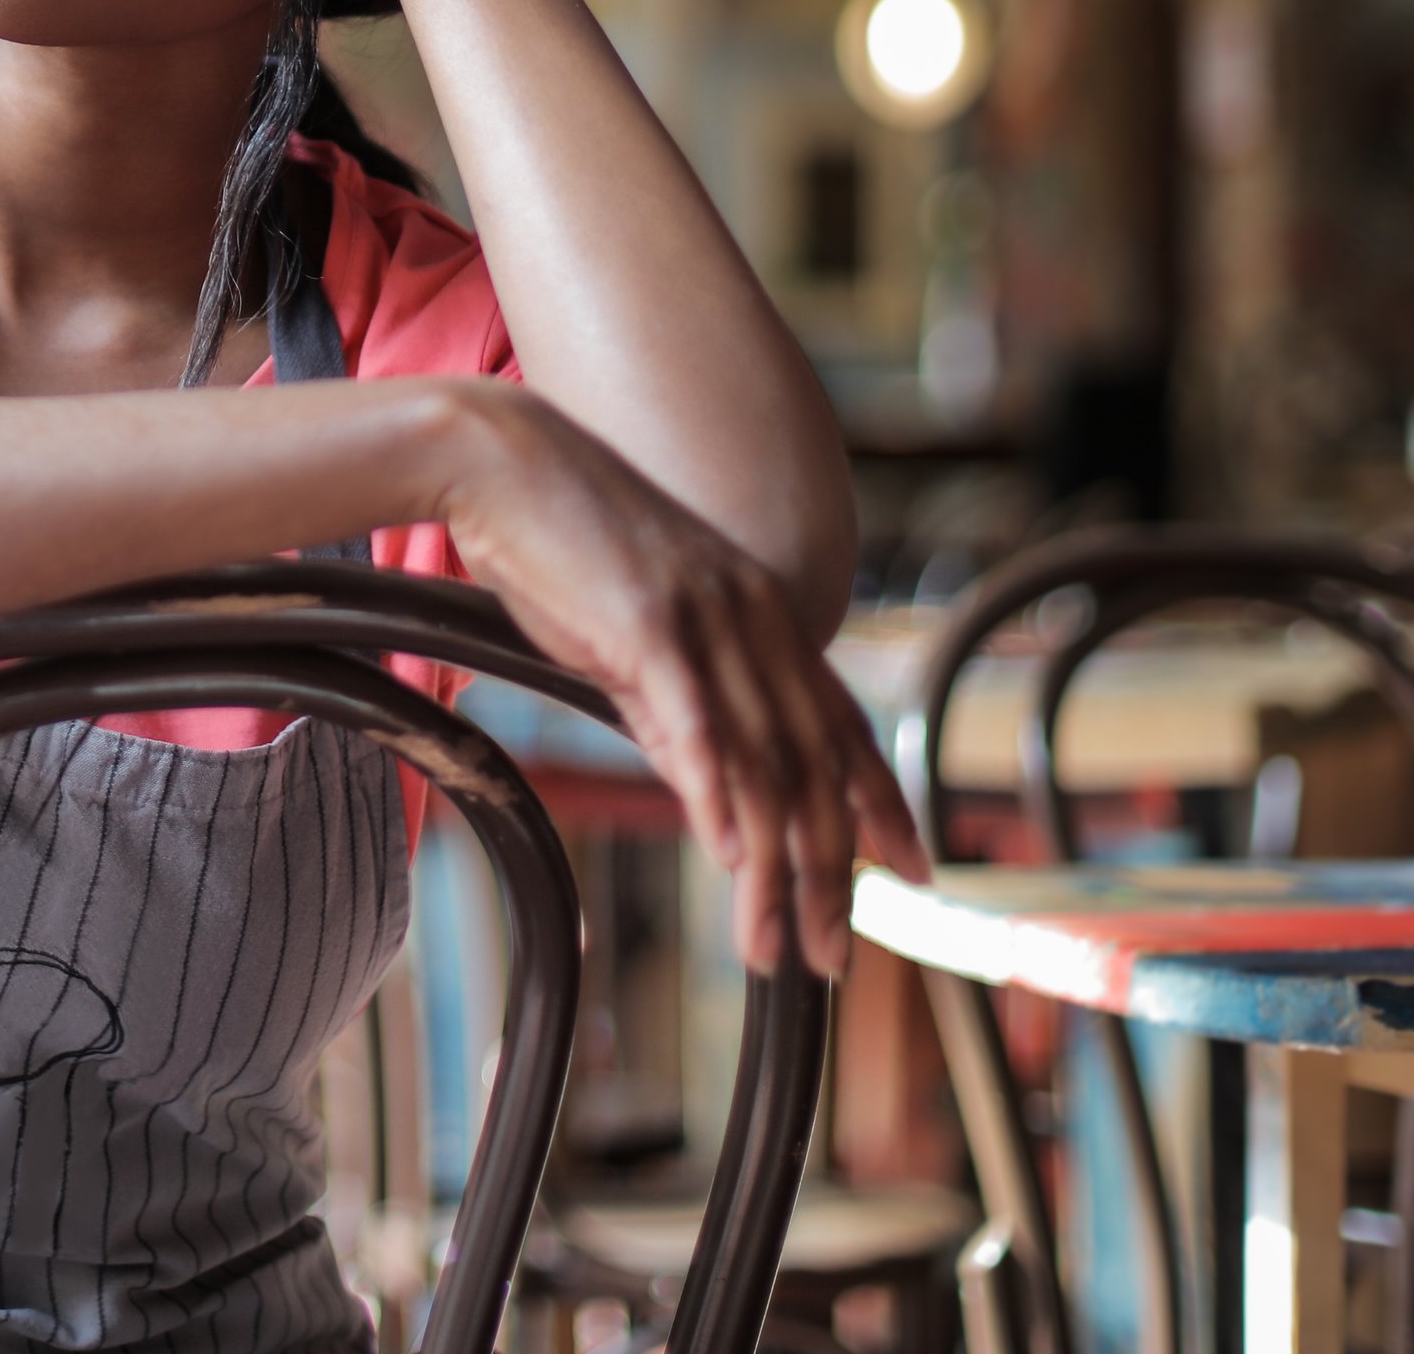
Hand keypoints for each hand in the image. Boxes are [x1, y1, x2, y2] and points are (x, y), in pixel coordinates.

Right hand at [435, 382, 927, 980]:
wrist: (500, 458)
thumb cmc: (557, 543)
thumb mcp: (637, 633)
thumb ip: (677, 705)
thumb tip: (704, 786)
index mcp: (762, 612)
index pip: (842, 724)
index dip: (882, 802)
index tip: (913, 870)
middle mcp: (755, 614)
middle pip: (815, 764)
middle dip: (834, 869)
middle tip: (836, 954)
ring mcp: (708, 617)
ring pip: (764, 763)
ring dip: (777, 870)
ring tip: (776, 950)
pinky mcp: (651, 622)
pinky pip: (699, 723)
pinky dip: (721, 795)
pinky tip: (735, 858)